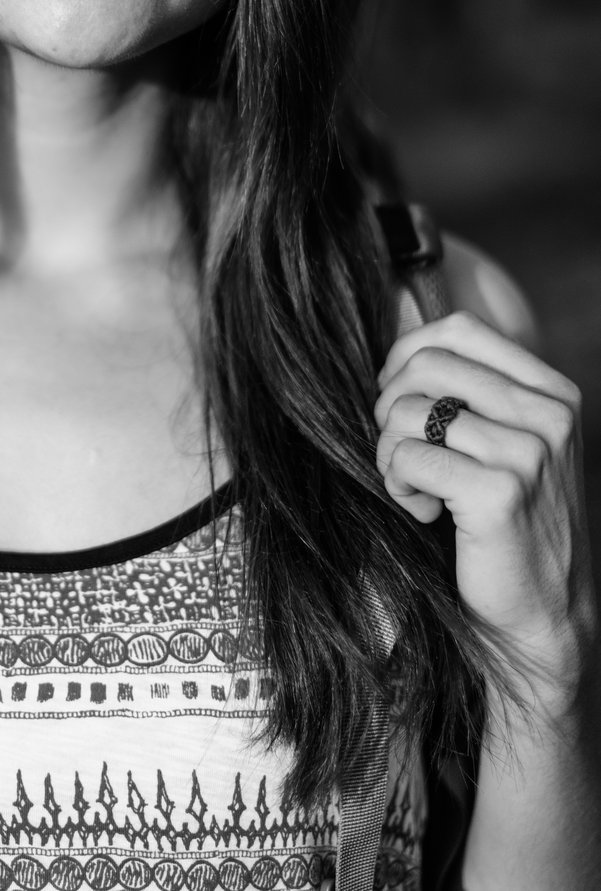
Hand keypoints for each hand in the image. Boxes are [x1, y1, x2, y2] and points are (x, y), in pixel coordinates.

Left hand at [374, 312, 596, 705]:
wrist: (540, 612)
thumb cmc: (503, 521)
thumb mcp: (503, 443)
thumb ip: (468, 393)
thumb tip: (396, 349)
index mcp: (551, 391)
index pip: (458, 328)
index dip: (406, 354)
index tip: (398, 398)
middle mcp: (549, 413)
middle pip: (423, 364)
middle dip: (388, 407)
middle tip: (401, 451)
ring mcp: (529, 452)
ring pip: (406, 412)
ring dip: (390, 454)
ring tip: (417, 488)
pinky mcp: (499, 492)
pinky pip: (405, 458)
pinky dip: (398, 486)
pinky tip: (426, 513)